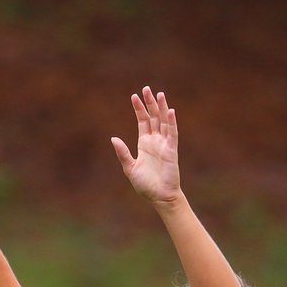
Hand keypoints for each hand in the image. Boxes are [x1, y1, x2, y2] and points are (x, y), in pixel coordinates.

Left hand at [110, 87, 180, 206]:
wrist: (159, 197)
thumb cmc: (146, 185)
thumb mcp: (129, 168)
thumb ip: (122, 153)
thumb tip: (113, 138)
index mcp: (145, 144)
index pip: (143, 121)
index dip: (139, 109)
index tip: (134, 96)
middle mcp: (155, 141)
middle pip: (153, 117)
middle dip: (150, 103)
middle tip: (146, 88)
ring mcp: (164, 145)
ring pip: (164, 122)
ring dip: (162, 108)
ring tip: (159, 94)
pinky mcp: (171, 151)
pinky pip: (172, 134)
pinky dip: (172, 123)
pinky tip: (170, 112)